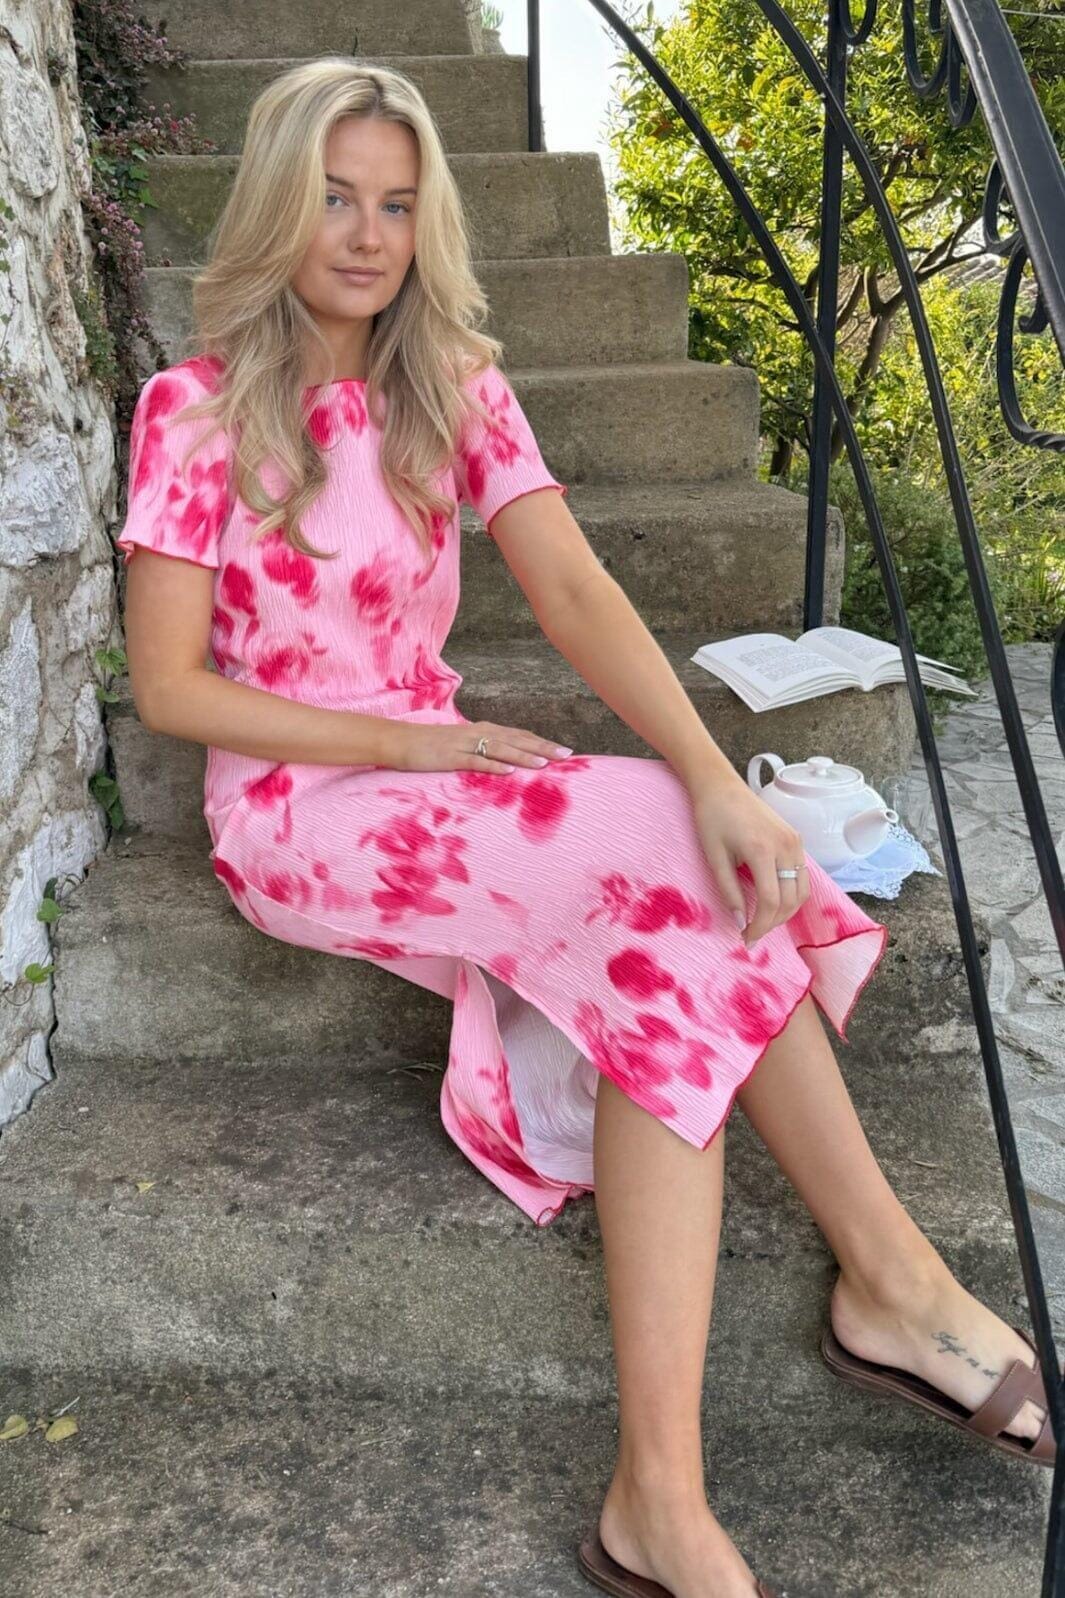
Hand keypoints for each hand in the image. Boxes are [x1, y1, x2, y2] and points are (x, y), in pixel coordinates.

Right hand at [397, 720, 572, 774]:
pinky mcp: (451, 757)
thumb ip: (482, 751)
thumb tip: (504, 763)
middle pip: (516, 739)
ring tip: (545, 764)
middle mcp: (477, 733)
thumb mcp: (461, 746)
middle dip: (542, 747)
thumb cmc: (430, 746)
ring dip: (523, 756)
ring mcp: (464, 744)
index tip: (563, 750)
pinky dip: (493, 766)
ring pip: (500, 749)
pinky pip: (475, 761)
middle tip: (566, 755)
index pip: (518, 735)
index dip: (541, 742)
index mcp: (482, 730)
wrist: (399, 741)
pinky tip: (508, 772)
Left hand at [688, 772, 810, 945]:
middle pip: (790, 900)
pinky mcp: (796, 840)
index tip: (745, 939)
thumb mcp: (715, 858)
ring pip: (802, 891)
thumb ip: (729, 892)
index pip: (771, 901)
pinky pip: (803, 876)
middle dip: (773, 923)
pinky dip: (792, 895)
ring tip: (763, 921)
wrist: (721, 787)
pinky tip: (774, 902)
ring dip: (786, 912)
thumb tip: (739, 923)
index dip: (760, 926)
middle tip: (752, 934)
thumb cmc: (712, 819)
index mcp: (762, 850)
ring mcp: (795, 842)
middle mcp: (786, 846)